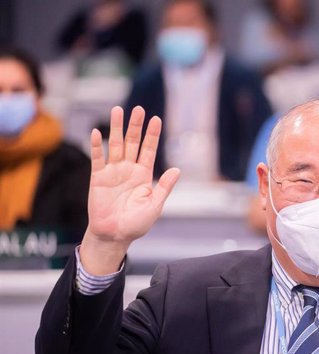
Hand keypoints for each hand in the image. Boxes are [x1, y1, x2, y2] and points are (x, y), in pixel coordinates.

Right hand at [80, 106, 179, 274]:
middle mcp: (129, 170)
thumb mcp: (155, 205)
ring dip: (117, 128)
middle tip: (138, 109)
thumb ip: (164, 186)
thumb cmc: (136, 223)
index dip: (152, 135)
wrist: (115, 235)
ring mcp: (113, 172)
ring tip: (117, 110)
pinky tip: (97, 132)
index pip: (149, 150)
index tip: (156, 119)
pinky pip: (98, 159)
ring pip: (115, 145)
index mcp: (144, 175)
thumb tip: (177, 169)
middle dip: (135, 126)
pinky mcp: (98, 178)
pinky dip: (97, 146)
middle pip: (133, 143)